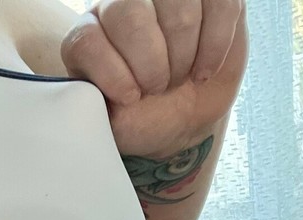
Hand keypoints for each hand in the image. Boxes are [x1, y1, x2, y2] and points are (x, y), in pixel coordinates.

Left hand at [60, 0, 247, 155]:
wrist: (182, 117)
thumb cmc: (140, 118)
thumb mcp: (108, 125)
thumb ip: (90, 108)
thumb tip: (83, 99)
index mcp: (87, 38)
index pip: (86, 41)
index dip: (110, 72)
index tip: (131, 98)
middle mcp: (118, 6)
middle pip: (129, 14)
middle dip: (152, 63)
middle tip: (159, 88)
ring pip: (177, 5)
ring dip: (184, 54)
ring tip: (180, 77)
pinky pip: (219, 6)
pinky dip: (216, 44)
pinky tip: (205, 68)